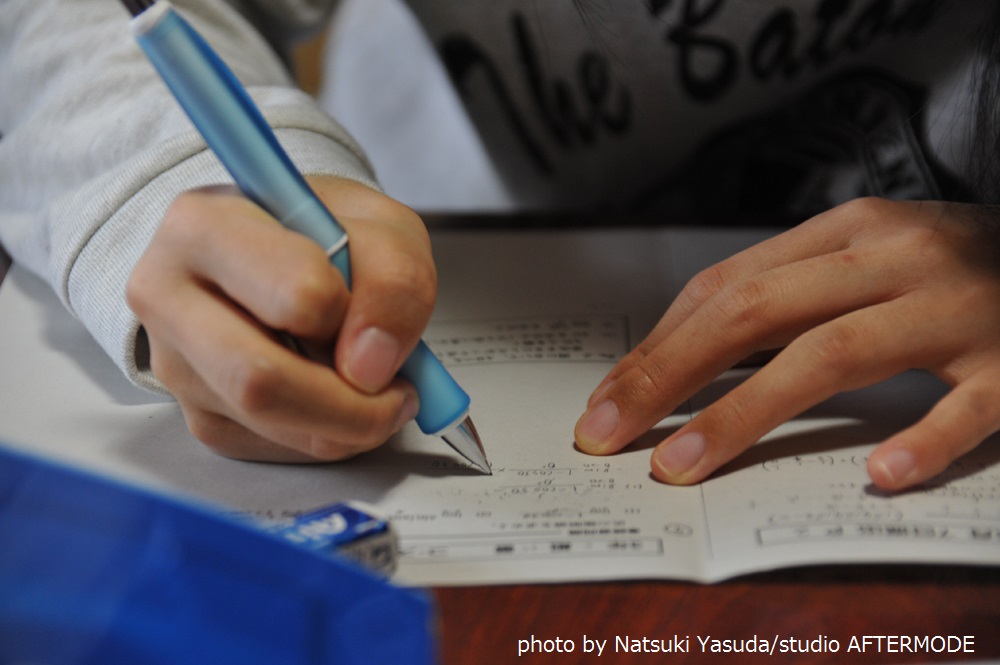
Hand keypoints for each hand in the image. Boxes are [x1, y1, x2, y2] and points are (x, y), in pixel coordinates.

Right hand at [127, 176, 434, 461]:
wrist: (277, 242)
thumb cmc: (324, 229)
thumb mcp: (381, 225)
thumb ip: (393, 280)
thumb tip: (371, 368)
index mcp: (204, 228)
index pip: (295, 296)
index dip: (358, 317)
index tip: (378, 316)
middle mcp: (167, 297)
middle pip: (259, 382)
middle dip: (352, 406)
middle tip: (401, 394)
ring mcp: (175, 363)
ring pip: (271, 425)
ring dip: (348, 423)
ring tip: (379, 387)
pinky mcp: (198, 413)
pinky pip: (275, 448)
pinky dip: (328, 434)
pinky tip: (339, 395)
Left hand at [575, 197, 999, 490]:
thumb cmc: (951, 271)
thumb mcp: (866, 260)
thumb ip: (789, 294)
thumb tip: (684, 353)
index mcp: (849, 231)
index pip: (727, 286)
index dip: (658, 344)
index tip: (609, 397)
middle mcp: (895, 258)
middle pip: (757, 312)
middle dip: (668, 375)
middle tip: (609, 431)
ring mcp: (957, 308)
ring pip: (833, 355)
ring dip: (743, 414)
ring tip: (681, 466)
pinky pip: (965, 407)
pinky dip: (920, 442)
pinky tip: (876, 478)